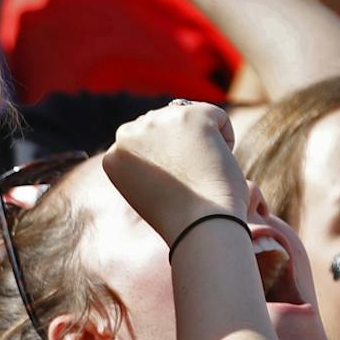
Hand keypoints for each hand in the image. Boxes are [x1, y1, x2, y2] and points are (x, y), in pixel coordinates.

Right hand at [101, 99, 248, 237]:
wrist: (200, 225)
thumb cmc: (181, 219)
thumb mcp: (148, 192)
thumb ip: (146, 164)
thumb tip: (166, 138)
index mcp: (113, 155)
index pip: (145, 142)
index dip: (167, 165)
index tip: (173, 188)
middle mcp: (129, 132)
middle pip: (166, 126)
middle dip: (182, 148)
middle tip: (190, 182)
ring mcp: (158, 120)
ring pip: (190, 119)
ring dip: (202, 143)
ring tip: (201, 173)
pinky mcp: (190, 114)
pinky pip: (218, 117)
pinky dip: (226, 140)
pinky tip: (218, 163)